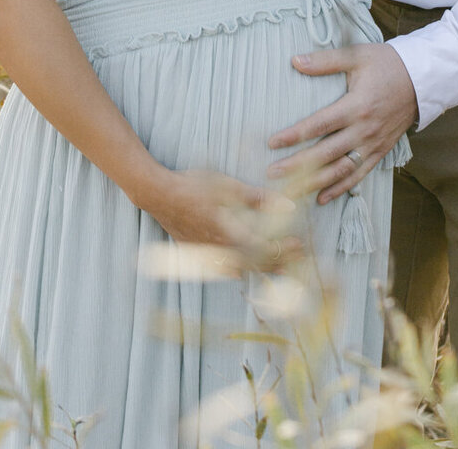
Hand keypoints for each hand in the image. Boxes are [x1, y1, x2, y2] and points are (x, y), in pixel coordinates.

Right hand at [144, 169, 300, 269]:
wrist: (158, 194)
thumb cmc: (193, 186)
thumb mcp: (229, 187)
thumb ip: (259, 198)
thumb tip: (288, 206)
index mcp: (231, 234)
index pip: (266, 249)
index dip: (284, 249)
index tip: (300, 245)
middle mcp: (221, 249)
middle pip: (255, 263)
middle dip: (278, 262)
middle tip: (296, 259)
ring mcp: (207, 253)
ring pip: (238, 269)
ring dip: (260, 269)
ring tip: (277, 269)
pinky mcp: (195, 252)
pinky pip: (220, 269)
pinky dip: (234, 270)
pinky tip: (238, 272)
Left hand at [267, 42, 417, 203]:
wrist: (422, 79)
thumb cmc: (387, 64)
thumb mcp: (357, 56)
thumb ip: (326, 61)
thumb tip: (295, 61)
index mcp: (356, 106)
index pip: (319, 124)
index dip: (295, 135)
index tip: (273, 143)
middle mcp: (364, 130)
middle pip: (326, 153)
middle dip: (297, 165)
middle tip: (272, 172)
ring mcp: (373, 144)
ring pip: (340, 170)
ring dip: (315, 182)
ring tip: (291, 191)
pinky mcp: (380, 152)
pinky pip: (359, 175)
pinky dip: (340, 188)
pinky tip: (322, 197)